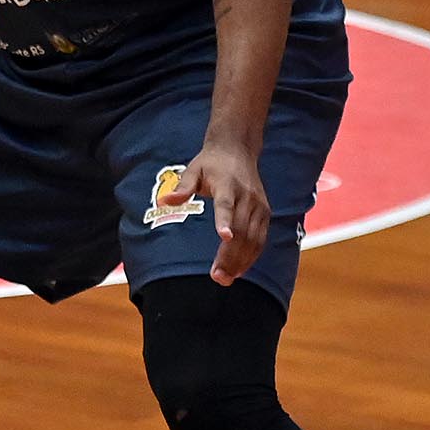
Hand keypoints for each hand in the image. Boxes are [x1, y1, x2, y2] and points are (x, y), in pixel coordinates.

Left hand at [151, 142, 271, 285]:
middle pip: (241, 230)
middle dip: (230, 255)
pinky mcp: (265, 213)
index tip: (224, 236)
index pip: (226, 205)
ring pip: (253, 238)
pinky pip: (260, 239)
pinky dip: (251, 256)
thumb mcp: (193, 170)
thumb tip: (164, 200)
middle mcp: (247, 197)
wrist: (238, 149)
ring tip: (226, 279)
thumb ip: (182, 187)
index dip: (225, 220)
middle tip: (217, 276)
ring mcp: (259, 206)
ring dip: (241, 261)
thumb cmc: (211, 163)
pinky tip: (239, 270)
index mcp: (227, 185)